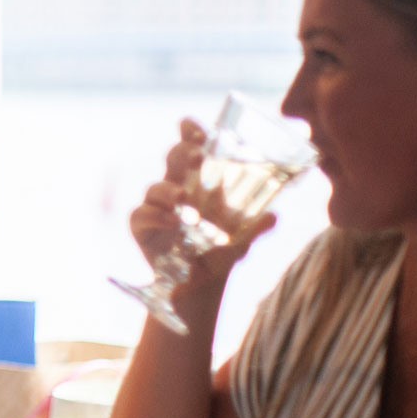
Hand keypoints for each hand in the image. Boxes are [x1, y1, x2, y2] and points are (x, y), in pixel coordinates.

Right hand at [129, 119, 275, 300]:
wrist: (198, 291)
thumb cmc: (217, 256)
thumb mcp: (241, 242)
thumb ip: (254, 229)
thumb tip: (274, 216)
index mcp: (198, 183)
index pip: (191, 147)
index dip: (190, 133)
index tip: (194, 126)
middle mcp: (175, 190)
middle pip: (172, 160)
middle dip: (182, 152)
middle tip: (199, 156)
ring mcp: (157, 208)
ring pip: (155, 187)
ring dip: (169, 189)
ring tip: (184, 198)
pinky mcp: (142, 228)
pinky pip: (142, 214)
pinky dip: (156, 215)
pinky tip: (173, 221)